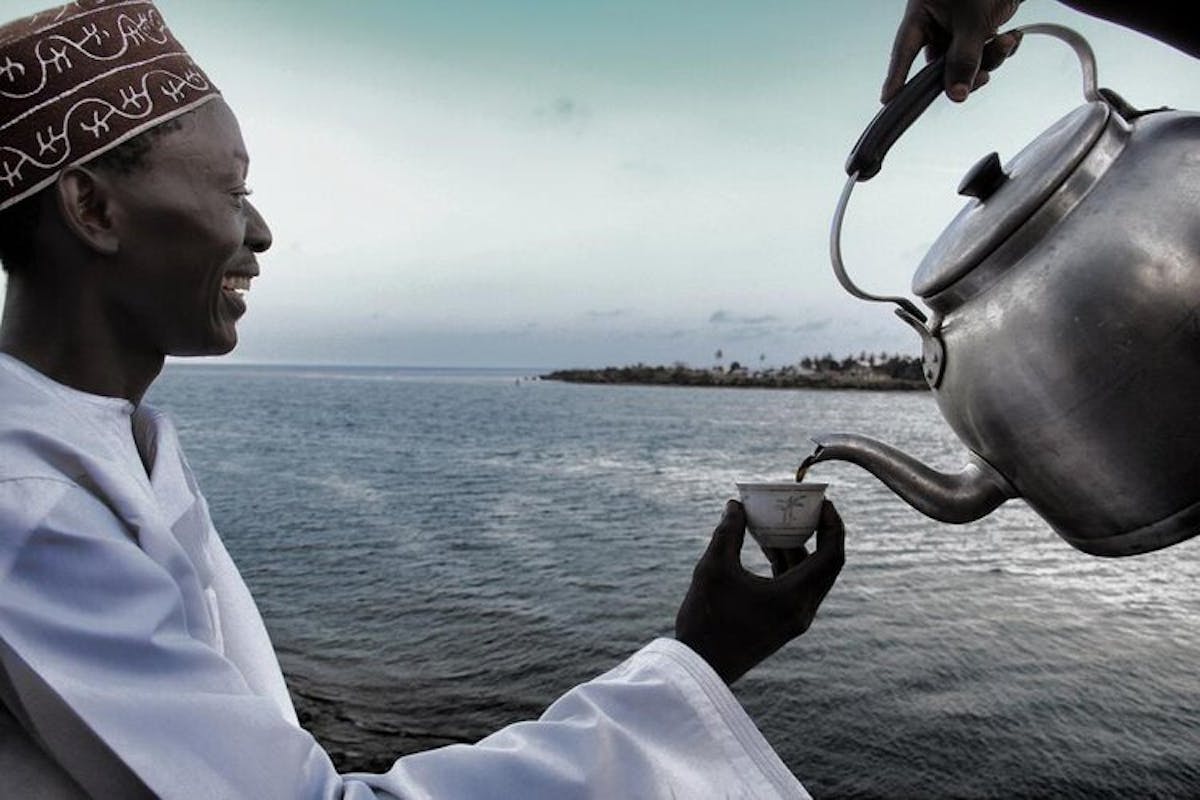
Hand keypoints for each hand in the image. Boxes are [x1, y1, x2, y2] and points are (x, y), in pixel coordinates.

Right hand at [675, 500, 844, 683]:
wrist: (699, 667)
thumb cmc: (705, 618)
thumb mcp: (713, 568)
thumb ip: (728, 532)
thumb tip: (735, 506)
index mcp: (794, 597)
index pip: (831, 555)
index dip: (832, 524)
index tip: (823, 501)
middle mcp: (802, 610)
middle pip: (826, 564)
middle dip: (818, 532)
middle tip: (806, 507)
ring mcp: (794, 620)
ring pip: (809, 576)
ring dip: (798, 548)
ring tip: (775, 523)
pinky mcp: (783, 624)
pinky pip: (796, 587)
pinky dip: (787, 564)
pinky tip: (765, 547)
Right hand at [881, 0, 1023, 103]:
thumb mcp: (971, 22)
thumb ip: (963, 60)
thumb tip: (956, 94)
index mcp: (922, 14)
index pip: (904, 52)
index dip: (896, 78)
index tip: (888, 101)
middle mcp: (937, 24)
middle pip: (941, 65)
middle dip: (966, 71)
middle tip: (981, 76)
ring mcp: (957, 29)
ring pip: (966, 63)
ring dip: (990, 59)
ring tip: (1005, 42)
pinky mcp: (978, 30)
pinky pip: (984, 54)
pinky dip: (1000, 51)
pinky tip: (1010, 38)